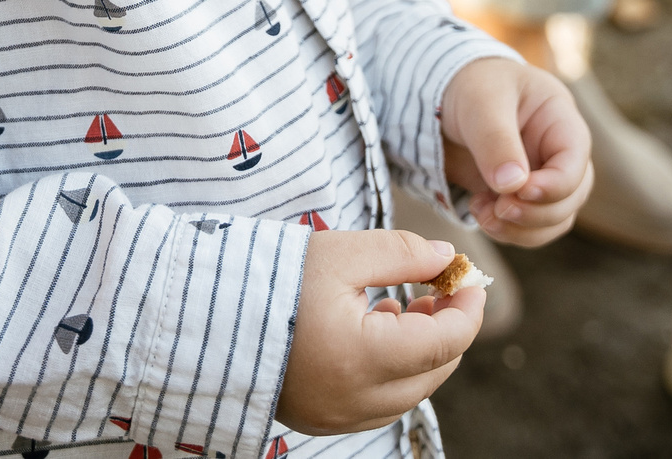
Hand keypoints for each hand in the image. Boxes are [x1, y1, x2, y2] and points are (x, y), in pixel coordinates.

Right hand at [276, 229, 483, 434]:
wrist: (200, 315)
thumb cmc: (268, 280)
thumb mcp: (340, 253)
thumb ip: (402, 254)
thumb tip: (447, 257)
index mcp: (364, 359)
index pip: (446, 342)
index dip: (469, 307)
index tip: (471, 277)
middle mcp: (354, 401)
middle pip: (433, 374)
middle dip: (448, 330)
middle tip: (441, 287)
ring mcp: (336, 416)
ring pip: (408, 393)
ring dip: (421, 353)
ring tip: (407, 306)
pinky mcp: (318, 418)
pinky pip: (377, 403)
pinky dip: (391, 372)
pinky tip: (375, 331)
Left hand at [439, 56, 591, 246]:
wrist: (444, 96)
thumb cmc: (472, 85)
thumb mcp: (481, 102)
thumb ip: (496, 140)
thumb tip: (513, 186)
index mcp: (559, 120)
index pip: (575, 161)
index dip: (556, 185)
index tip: (521, 191)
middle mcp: (557, 153)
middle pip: (571, 198)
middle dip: (537, 213)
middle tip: (499, 209)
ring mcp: (540, 178)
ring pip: (553, 221)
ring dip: (521, 229)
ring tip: (484, 214)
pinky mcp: (519, 198)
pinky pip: (527, 228)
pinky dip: (507, 231)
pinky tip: (480, 211)